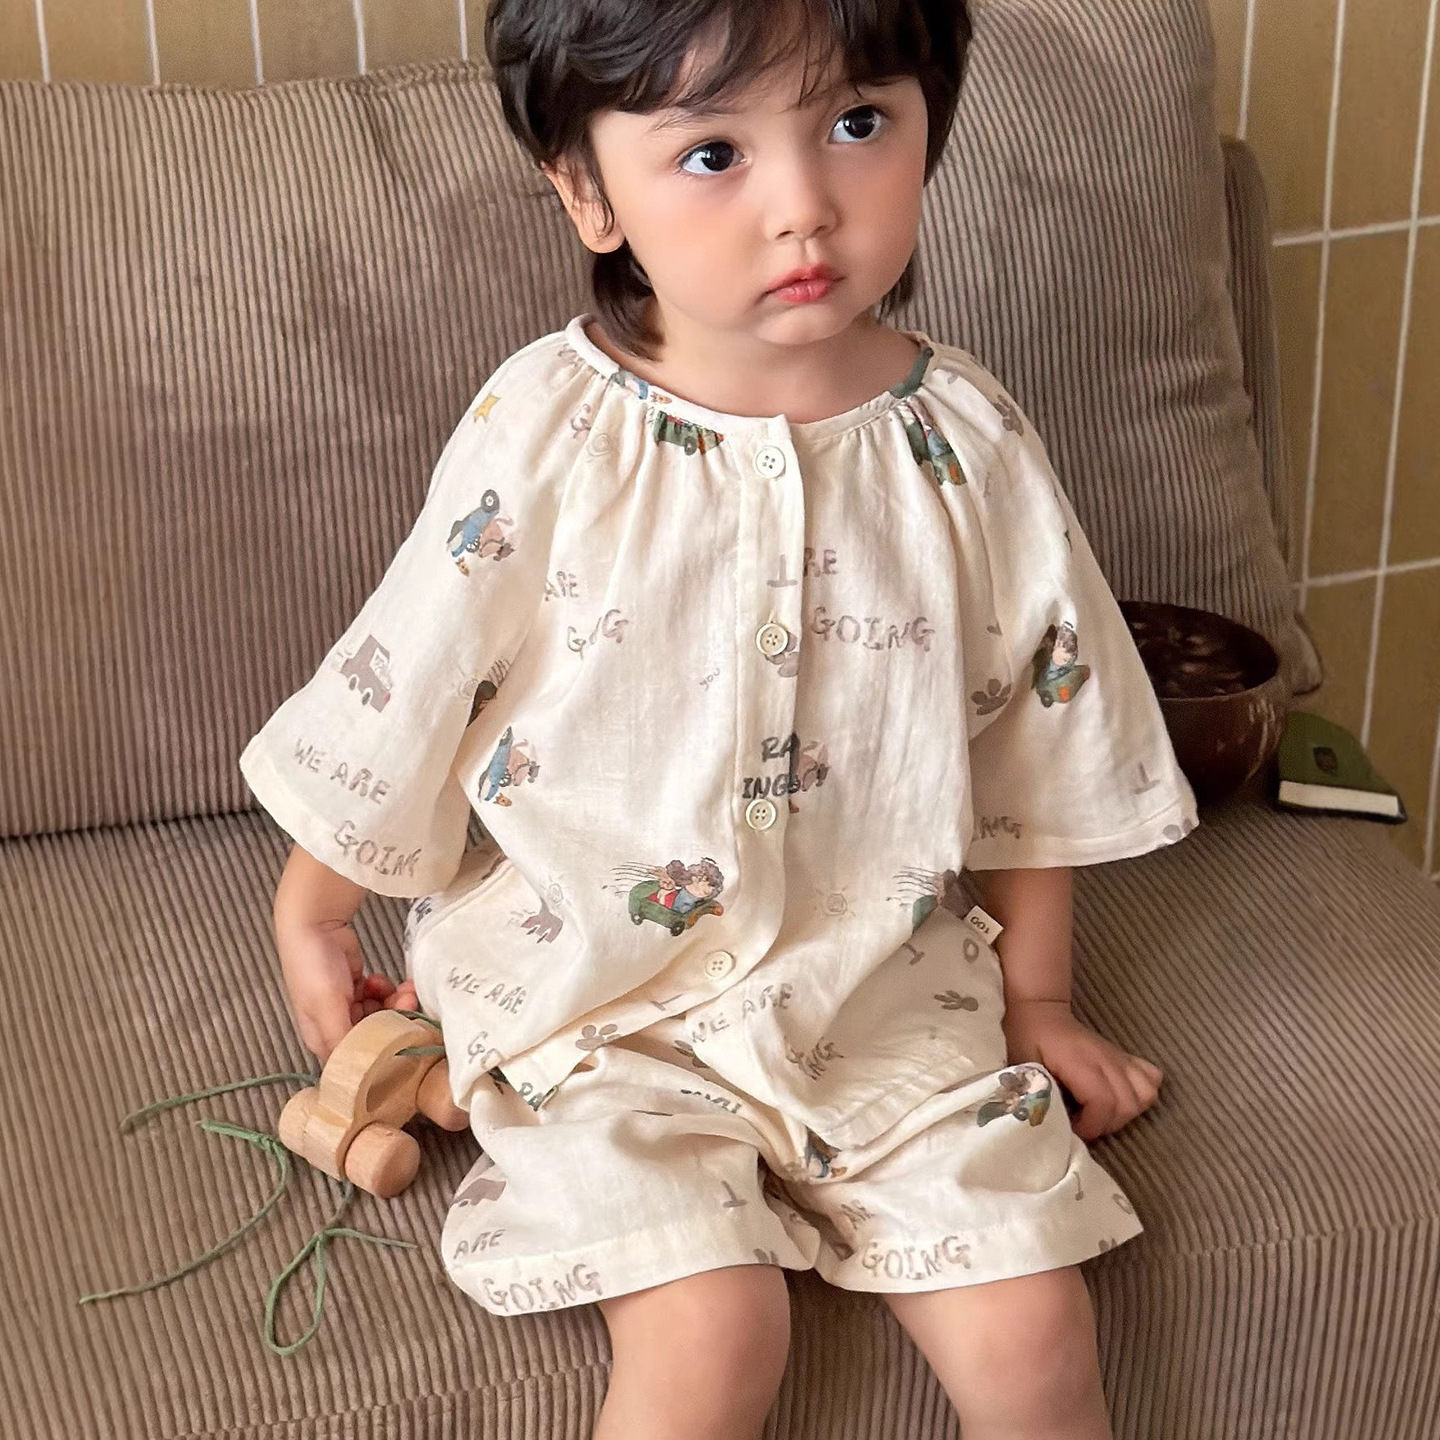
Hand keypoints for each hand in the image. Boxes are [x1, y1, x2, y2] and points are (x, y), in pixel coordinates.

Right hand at [276, 917, 405, 1061]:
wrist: (315, 922)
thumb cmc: (313, 967)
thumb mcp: (327, 1007)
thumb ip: (343, 1038)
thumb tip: (358, 1069)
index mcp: (322, 1039)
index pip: (357, 1058)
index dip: (383, 1049)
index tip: (403, 1034)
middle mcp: (335, 1025)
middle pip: (374, 1034)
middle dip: (394, 1019)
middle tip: (408, 1001)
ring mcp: (347, 1005)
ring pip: (381, 1014)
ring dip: (395, 1002)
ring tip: (402, 988)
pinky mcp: (358, 986)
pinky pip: (380, 996)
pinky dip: (387, 989)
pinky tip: (381, 979)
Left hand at [1002, 999, 1162, 1141]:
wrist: (1041, 1010)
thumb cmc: (1027, 1037)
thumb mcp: (1022, 1065)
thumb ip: (1037, 1093)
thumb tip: (1050, 1121)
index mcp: (1079, 1062)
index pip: (1102, 1102)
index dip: (1091, 1125)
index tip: (1073, 1129)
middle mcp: (1105, 1059)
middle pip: (1126, 1105)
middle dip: (1106, 1125)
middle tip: (1084, 1125)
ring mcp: (1118, 1058)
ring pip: (1145, 1094)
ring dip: (1126, 1114)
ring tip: (1101, 1115)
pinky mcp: (1124, 1058)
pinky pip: (1151, 1078)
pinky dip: (1142, 1096)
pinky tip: (1120, 1100)